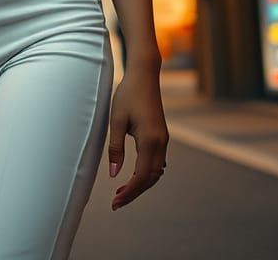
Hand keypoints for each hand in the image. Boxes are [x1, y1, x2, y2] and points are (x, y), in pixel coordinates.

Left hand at [107, 64, 168, 209]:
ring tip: (121, 192)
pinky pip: (157, 161)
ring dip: (141, 183)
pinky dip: (147, 173)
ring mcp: (163, 138)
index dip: (130, 192)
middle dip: (134, 192)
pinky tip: (134, 176)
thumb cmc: (127, 94)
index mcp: (150, 139)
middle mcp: (161, 142)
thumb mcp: (116, 120)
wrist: (144, 75)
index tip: (115, 202)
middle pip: (151, 178)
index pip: (142, 176)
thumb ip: (115, 148)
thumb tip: (114, 175)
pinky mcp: (161, 135)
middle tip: (116, 202)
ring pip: (156, 171)